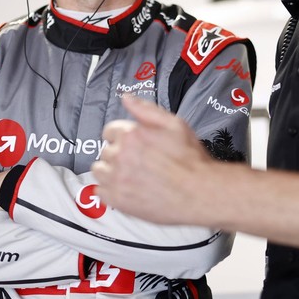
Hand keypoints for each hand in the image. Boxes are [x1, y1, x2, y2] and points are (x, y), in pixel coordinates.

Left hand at [93, 94, 214, 225]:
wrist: (199, 192)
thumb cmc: (190, 160)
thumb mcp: (174, 124)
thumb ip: (146, 109)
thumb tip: (127, 98)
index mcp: (131, 135)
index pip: (109, 131)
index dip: (122, 137)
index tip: (131, 144)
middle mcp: (120, 156)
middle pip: (106, 151)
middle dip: (119, 154)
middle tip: (137, 162)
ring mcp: (117, 179)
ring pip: (99, 171)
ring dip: (111, 171)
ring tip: (131, 175)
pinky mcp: (118, 200)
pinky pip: (101, 192)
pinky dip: (110, 190)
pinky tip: (127, 188)